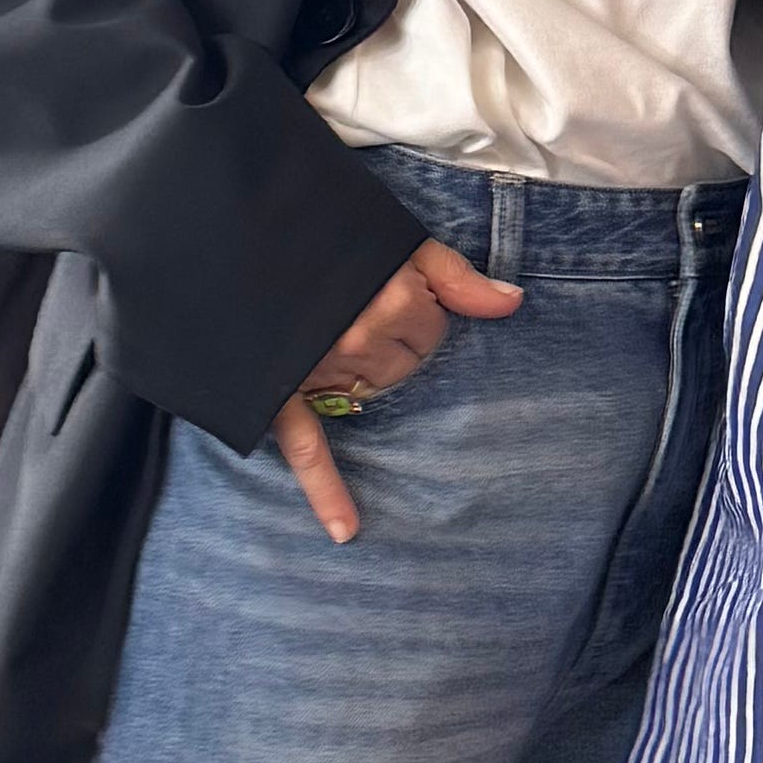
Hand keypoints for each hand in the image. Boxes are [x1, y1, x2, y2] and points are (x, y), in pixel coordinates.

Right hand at [269, 237, 523, 545]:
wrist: (249, 232)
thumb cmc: (332, 238)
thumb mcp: (401, 241)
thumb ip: (458, 276)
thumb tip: (513, 303)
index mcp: (392, 300)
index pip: (432, 330)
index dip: (416, 309)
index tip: (385, 287)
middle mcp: (359, 339)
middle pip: (404, 364)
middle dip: (390, 339)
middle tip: (354, 306)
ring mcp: (321, 371)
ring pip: (372, 393)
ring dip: (361, 372)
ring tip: (329, 330)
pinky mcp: (283, 396)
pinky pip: (309, 452)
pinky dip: (327, 494)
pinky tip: (346, 530)